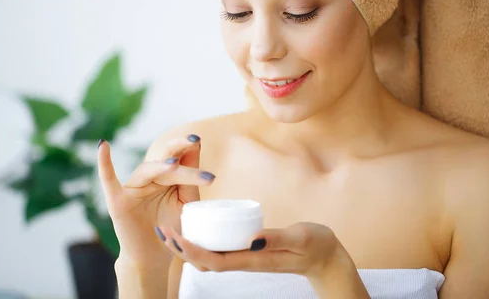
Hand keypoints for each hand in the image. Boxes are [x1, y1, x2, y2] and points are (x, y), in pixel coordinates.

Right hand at [96, 135, 214, 269]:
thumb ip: (189, 180)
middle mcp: (149, 178)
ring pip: (148, 171)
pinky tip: (103, 145)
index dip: (189, 150)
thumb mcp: (185, 203)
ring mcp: (132, 188)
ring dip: (161, 166)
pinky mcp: (117, 201)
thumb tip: (195, 146)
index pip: (179, 159)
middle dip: (179, 147)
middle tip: (194, 140)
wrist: (153, 257)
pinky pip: (108, 180)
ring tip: (175, 164)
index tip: (200, 140)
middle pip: (165, 159)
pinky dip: (104, 163)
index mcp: (166, 176)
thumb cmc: (170, 228)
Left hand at [157, 222, 340, 276]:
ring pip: (210, 257)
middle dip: (182, 250)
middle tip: (163, 230)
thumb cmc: (315, 245)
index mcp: (254, 260)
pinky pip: (220, 250)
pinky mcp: (248, 251)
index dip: (191, 251)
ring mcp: (246, 257)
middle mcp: (245, 261)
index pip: (215, 261)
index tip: (174, 237)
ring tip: (172, 228)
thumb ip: (277, 238)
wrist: (325, 257)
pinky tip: (197, 226)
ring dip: (188, 246)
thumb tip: (252, 239)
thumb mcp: (300, 238)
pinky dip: (203, 241)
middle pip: (205, 262)